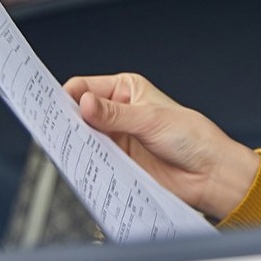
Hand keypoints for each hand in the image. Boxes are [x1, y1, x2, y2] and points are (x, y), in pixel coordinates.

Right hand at [64, 72, 260, 219]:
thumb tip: (83, 104)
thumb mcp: (150, 120)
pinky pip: (91, 159)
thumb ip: (114, 115)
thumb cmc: (191, 138)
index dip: (68, 96)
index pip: (85, 87)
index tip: (52, 107)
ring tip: (67, 147)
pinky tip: (80, 164)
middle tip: (55, 129)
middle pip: (79, 113)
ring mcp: (116, 138)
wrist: (207, 174)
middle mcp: (118, 112)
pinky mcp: (116, 161)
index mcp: (127, 89)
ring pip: (82, 137)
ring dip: (75, 143)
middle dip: (66, 121)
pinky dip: (84, 161)